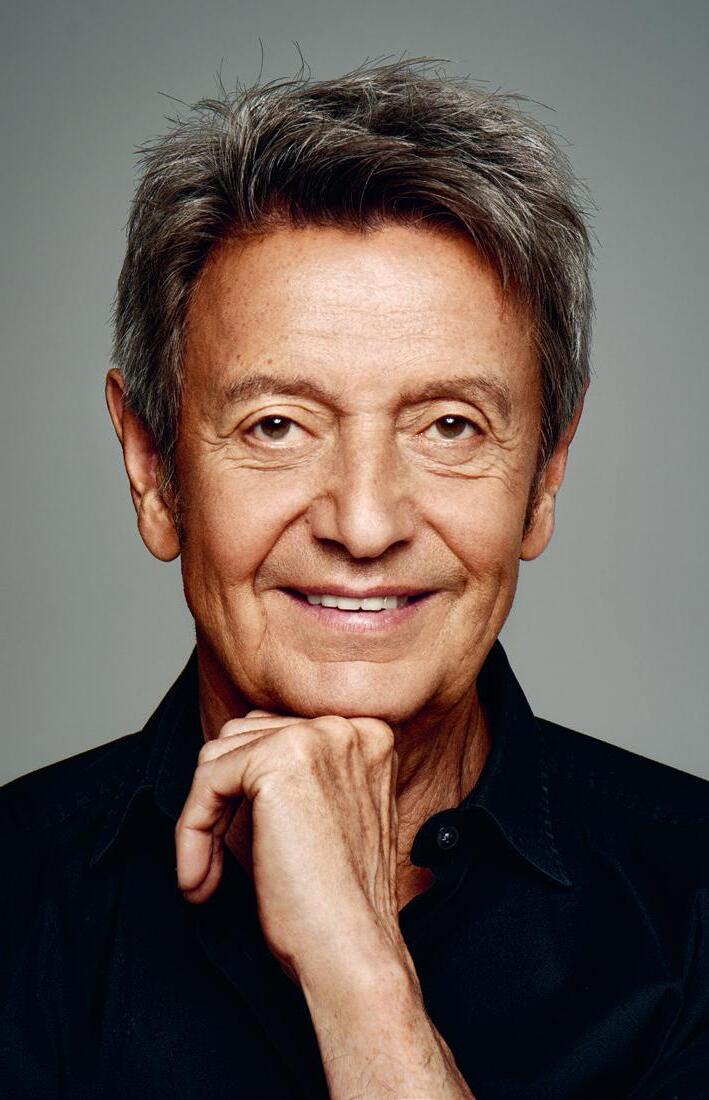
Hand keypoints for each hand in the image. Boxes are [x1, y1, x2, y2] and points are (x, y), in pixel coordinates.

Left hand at [175, 708, 405, 984]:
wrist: (350, 951)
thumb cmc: (333, 904)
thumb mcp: (317, 821)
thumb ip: (287, 780)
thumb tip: (221, 761)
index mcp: (368, 738)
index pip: (276, 734)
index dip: (241, 791)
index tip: (228, 844)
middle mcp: (348, 727)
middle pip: (243, 738)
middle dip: (219, 802)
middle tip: (212, 865)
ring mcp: (317, 738)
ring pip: (219, 756)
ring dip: (201, 820)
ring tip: (206, 877)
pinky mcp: (281, 760)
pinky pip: (208, 780)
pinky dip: (191, 831)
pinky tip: (198, 879)